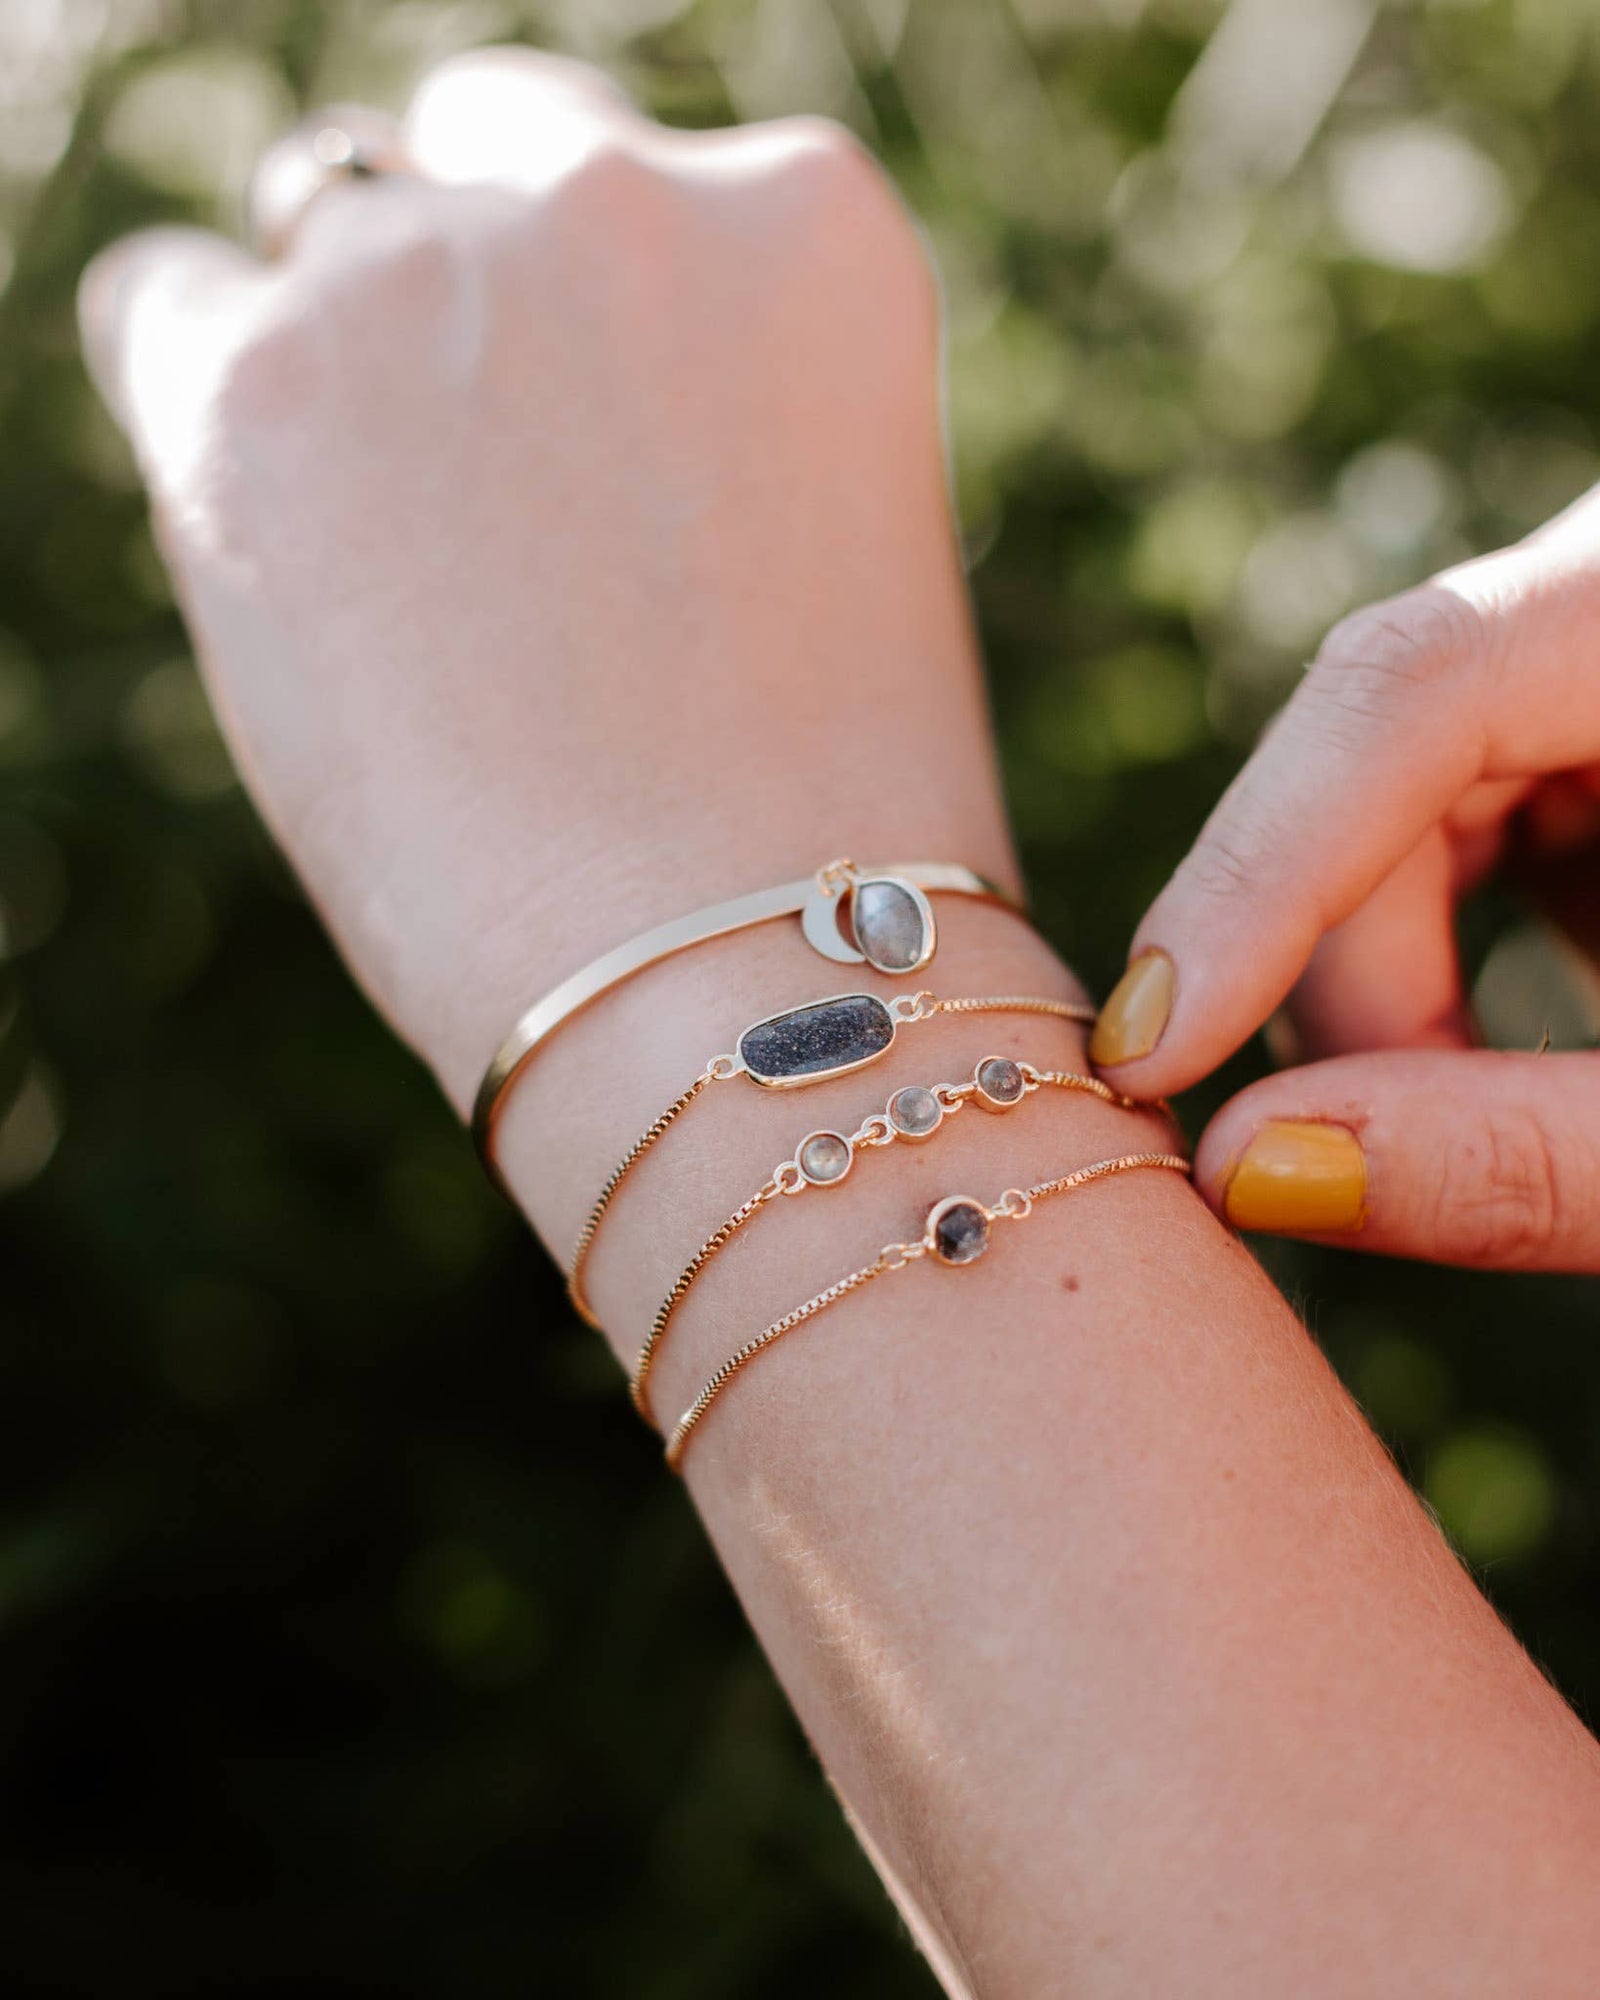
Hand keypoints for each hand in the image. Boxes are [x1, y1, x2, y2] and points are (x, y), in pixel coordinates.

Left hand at [78, 47, 1017, 1124]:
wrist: (734, 977)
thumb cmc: (818, 827)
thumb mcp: (822, 543)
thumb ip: (700, 412)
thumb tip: (524, 397)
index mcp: (809, 227)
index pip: (624, 175)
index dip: (588, 316)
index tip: (583, 448)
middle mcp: (621, 193)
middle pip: (462, 158)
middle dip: (461, 297)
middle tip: (471, 492)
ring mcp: (429, 271)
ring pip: (313, 242)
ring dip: (342, 374)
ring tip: (402, 586)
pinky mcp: (254, 383)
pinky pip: (168, 311)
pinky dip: (204, 413)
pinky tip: (285, 557)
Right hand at [1088, 487, 1599, 1269]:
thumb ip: (1534, 1161)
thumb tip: (1237, 1174)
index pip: (1408, 681)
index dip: (1254, 867)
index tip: (1148, 1054)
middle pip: (1376, 759)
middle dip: (1344, 978)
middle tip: (1360, 1164)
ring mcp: (1583, 670)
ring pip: (1385, 805)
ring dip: (1384, 987)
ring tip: (1476, 1121)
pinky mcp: (1571, 739)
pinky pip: (1432, 832)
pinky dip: (1420, 970)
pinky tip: (1485, 1056)